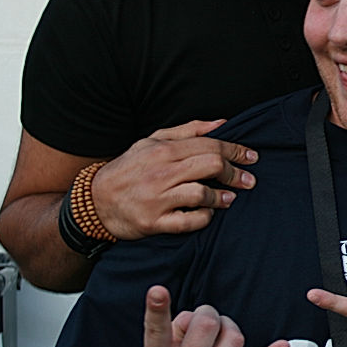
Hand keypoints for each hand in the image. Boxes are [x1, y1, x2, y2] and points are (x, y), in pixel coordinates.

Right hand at [91, 120, 257, 238]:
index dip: (236, 151)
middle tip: (247, 180)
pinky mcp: (153, 222)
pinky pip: (188, 221)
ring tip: (229, 198)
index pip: (209, 146)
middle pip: (211, 166)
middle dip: (235, 172)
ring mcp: (157, 198)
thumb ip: (189, 131)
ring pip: (201, 193)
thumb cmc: (130, 169)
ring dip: (221, 197)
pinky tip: (208, 214)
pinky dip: (204, 217)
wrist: (94, 201)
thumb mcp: (152, 141)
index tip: (252, 157)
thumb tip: (222, 123)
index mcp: (163, 150)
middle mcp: (160, 173)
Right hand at [126, 286, 287, 346]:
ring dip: (227, 326)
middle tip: (202, 318)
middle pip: (206, 326)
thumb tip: (196, 316)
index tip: (158, 291)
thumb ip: (169, 334)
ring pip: (232, 339)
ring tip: (217, 332)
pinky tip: (282, 346)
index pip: (156, 332)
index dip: (157, 310)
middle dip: (207, 313)